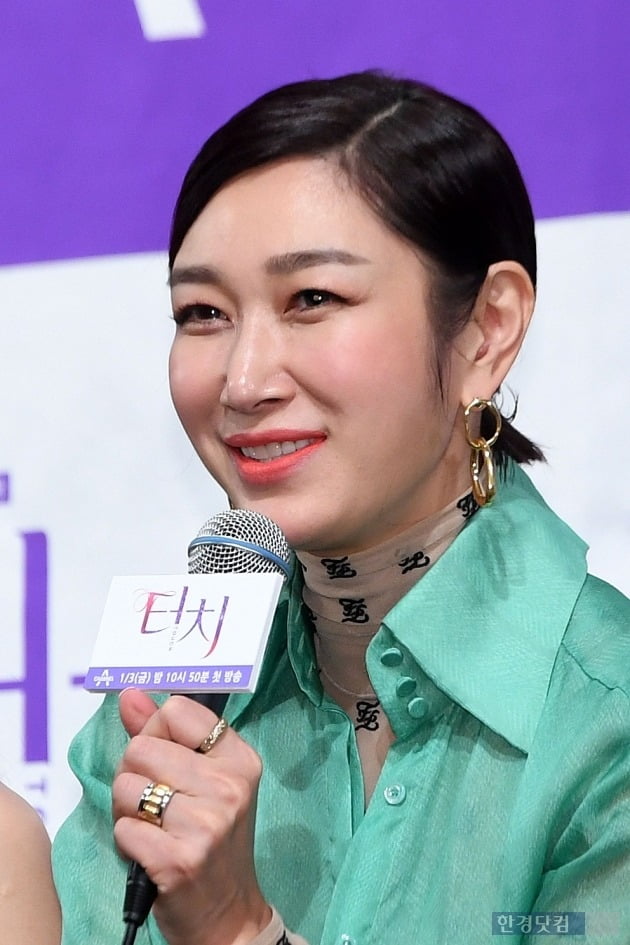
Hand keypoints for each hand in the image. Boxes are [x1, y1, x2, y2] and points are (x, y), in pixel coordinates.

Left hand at [113, 690, 270, 944]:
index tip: (166, 758)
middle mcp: (229, 787)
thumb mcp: (202, 779)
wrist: (228, 914)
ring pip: (127, 786)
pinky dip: (127, 840)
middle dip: (135, 774)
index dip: (156, 733)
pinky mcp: (179, 860)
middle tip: (156, 802)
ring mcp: (206, 824)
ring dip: (127, 809)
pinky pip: (123, 828)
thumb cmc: (212, 839)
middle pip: (142, 748)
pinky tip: (150, 851)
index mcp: (239, 758)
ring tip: (153, 826)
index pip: (176, 711)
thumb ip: (162, 732)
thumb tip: (129, 695)